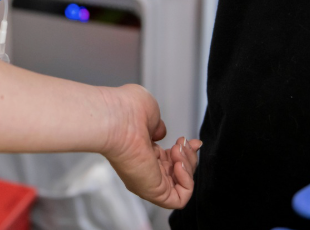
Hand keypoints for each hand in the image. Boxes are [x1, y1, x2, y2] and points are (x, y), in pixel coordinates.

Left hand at [101, 84, 197, 208]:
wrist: (116, 118)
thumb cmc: (125, 110)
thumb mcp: (149, 114)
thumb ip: (158, 127)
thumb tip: (161, 134)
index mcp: (141, 151)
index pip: (170, 160)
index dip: (185, 152)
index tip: (192, 141)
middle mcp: (144, 168)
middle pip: (178, 173)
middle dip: (189, 157)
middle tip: (184, 142)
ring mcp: (148, 181)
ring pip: (182, 187)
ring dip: (188, 166)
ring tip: (178, 149)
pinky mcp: (154, 192)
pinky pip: (180, 199)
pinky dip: (186, 181)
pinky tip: (178, 162)